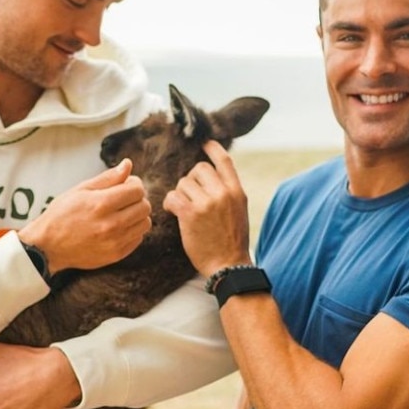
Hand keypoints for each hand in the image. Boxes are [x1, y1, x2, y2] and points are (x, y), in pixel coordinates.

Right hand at [18, 158, 151, 272]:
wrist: (48, 246)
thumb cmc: (62, 214)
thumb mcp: (81, 190)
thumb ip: (107, 178)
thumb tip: (127, 164)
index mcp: (101, 204)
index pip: (137, 190)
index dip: (134, 184)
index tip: (126, 185)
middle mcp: (111, 224)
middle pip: (145, 206)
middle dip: (137, 199)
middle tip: (123, 199)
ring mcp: (115, 242)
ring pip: (145, 223)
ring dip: (137, 215)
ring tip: (122, 213)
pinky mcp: (116, 255)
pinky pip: (138, 238)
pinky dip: (132, 230)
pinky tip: (118, 227)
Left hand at [163, 140, 250, 276]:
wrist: (228, 265)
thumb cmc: (232, 240)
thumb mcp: (238, 210)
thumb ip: (228, 191)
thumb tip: (213, 176)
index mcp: (237, 191)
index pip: (224, 160)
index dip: (213, 148)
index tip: (204, 143)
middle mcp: (223, 193)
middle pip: (199, 169)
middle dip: (191, 180)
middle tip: (191, 197)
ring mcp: (207, 203)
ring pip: (184, 183)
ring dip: (180, 194)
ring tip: (185, 208)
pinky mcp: (190, 214)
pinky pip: (173, 197)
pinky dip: (169, 203)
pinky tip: (174, 211)